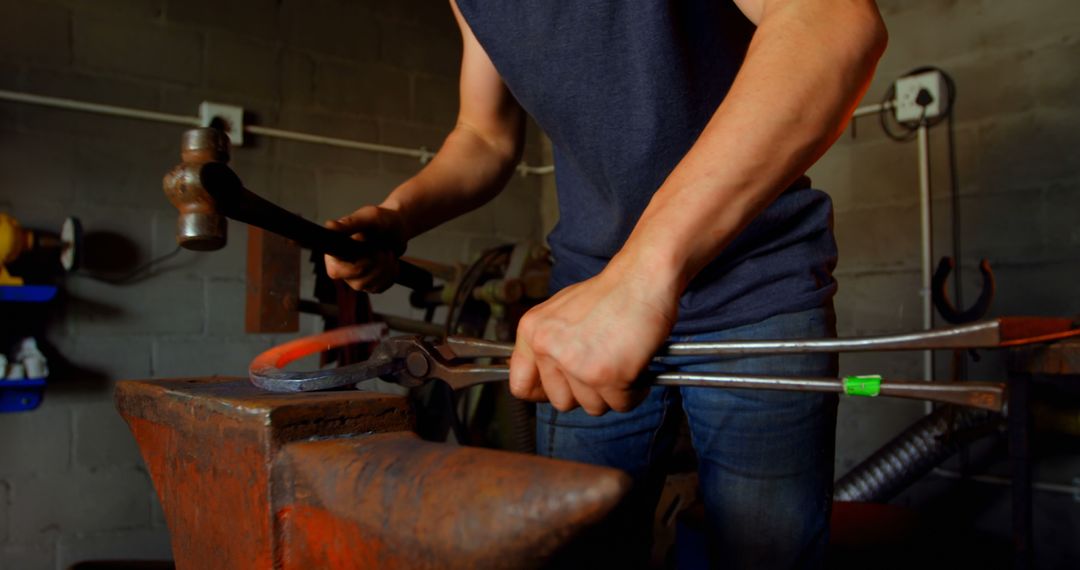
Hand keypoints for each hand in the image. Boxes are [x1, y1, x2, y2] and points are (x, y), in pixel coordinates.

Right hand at [324, 205, 407, 292]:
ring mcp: (354, 278)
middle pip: (358, 282)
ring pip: (370, 286)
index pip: (337, 271)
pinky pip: (380, 288)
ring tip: (387, 252)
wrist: (398, 228)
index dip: (360, 264)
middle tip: (382, 249)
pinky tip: (391, 262)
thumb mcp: (368, 218)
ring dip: (386, 269)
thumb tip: (329, 226)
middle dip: (377, 265)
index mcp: (335, 252)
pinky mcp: (368, 283)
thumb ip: (350, 224)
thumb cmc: (382, 220)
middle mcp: (341, 267)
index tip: (372, 249)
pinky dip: (391, 275)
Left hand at [509, 265, 677, 414]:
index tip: (563, 388)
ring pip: (592, 407)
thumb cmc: (610, 294)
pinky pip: (620, 405)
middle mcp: (548, 349)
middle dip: (585, 392)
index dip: (543, 392)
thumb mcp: (561, 313)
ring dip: (612, 392)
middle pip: (561, 402)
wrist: (642, 278)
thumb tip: (542, 381)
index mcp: (532, 332)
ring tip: (621, 361)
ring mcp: (576, 364)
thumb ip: (547, 345)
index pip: (520, 385)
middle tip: (603, 368)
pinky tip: (636, 366)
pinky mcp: (606, 375)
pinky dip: (634, 392)